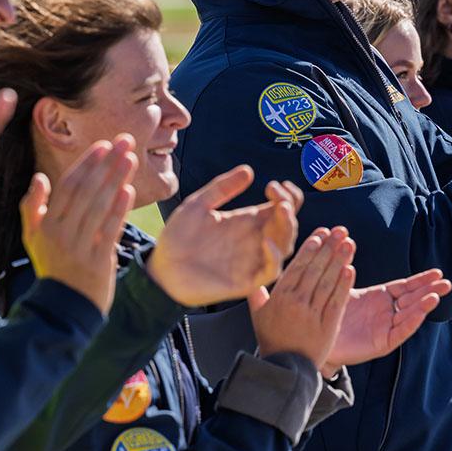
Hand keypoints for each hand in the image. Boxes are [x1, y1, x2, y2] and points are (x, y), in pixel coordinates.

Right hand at [20, 136, 136, 313]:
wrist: (62, 308)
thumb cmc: (51, 266)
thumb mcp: (32, 238)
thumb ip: (32, 207)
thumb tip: (39, 177)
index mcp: (45, 225)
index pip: (68, 186)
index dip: (88, 163)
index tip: (104, 144)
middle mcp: (61, 234)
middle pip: (87, 191)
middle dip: (108, 163)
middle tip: (126, 141)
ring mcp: (80, 248)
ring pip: (100, 207)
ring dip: (117, 180)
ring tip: (131, 158)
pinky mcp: (98, 262)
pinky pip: (109, 231)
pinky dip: (120, 210)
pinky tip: (129, 190)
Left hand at [146, 169, 300, 306]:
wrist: (161, 268)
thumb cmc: (178, 237)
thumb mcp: (199, 205)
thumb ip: (222, 188)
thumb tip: (249, 170)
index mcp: (247, 221)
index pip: (280, 207)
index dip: (287, 196)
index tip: (275, 184)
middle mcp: (254, 239)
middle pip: (287, 224)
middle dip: (290, 207)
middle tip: (280, 196)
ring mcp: (252, 260)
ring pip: (285, 246)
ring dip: (289, 228)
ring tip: (281, 210)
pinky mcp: (246, 280)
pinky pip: (270, 271)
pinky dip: (275, 257)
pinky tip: (266, 241)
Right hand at [249, 227, 355, 369]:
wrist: (285, 370)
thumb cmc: (272, 341)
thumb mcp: (259, 316)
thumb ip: (257, 294)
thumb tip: (255, 275)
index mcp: (279, 297)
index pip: (298, 266)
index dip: (311, 248)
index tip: (321, 233)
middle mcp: (296, 302)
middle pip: (315, 269)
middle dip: (328, 247)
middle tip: (340, 230)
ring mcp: (312, 314)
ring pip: (327, 281)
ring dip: (339, 260)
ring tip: (349, 243)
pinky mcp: (327, 326)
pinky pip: (337, 301)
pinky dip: (344, 285)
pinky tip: (350, 269)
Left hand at [322, 267, 450, 371]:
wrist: (317, 338)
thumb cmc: (330, 311)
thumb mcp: (342, 287)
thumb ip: (346, 267)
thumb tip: (347, 240)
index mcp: (381, 297)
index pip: (405, 286)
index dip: (421, 279)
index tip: (437, 272)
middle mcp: (387, 312)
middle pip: (413, 299)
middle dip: (430, 291)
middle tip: (447, 283)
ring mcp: (386, 328)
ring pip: (409, 315)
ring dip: (423, 306)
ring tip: (436, 296)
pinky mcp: (382, 343)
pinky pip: (400, 332)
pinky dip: (411, 322)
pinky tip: (421, 313)